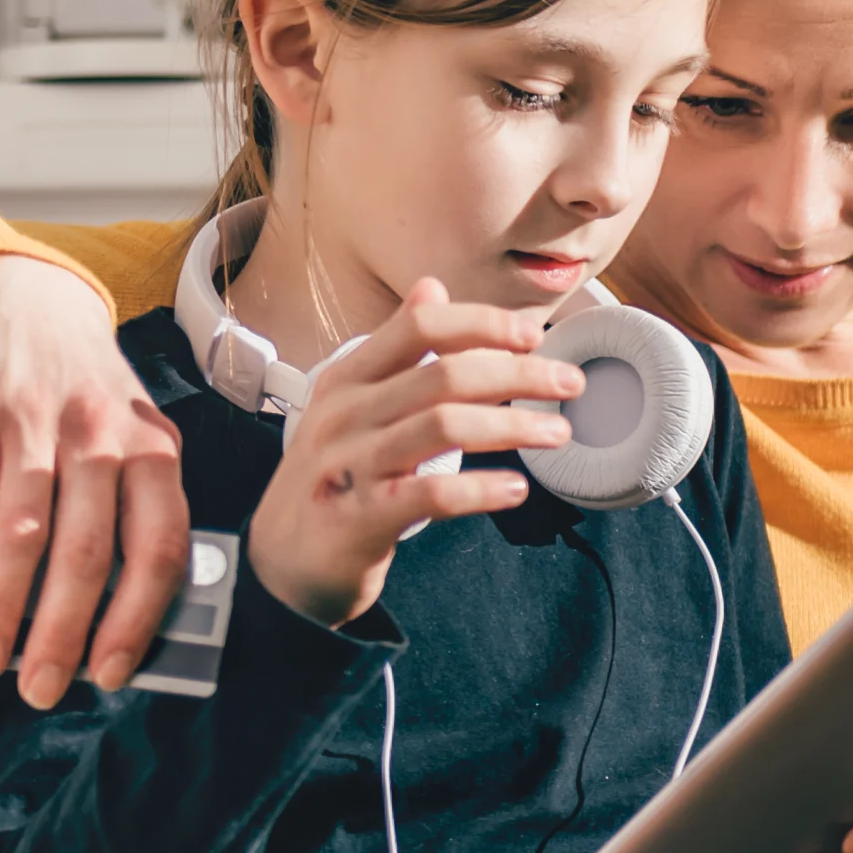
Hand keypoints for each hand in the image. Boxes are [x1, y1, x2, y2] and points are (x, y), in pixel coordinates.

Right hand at [0, 257, 188, 707]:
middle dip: (61, 633)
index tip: (111, 672)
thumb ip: (139, 507)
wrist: (29, 298)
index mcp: (153, 453)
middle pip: (86, 554)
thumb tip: (131, 608)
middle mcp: (99, 439)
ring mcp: (31, 424)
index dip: (136, 618)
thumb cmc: (87, 388)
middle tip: (41, 688)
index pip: (158, 550)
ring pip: (20, 533)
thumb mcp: (137, 437)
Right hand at [247, 283, 581, 626]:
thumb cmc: (333, 478)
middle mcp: (346, 415)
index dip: (481, 323)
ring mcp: (351, 466)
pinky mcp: (361, 518)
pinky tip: (516, 489)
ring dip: (513, 427)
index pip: (419, 328)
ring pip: (444, 427)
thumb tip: (432, 288)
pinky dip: (480, 489)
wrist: (282, 563)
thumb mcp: (351, 405)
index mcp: (347, 380)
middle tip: (571, 384)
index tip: (532, 335)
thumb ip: (395, 350)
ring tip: (559, 432)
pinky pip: (431, 494)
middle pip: (444, 375)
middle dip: (519, 374)